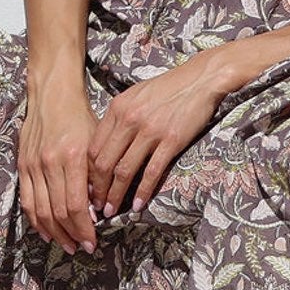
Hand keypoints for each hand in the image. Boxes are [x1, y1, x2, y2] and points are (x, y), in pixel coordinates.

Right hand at [17, 78, 99, 254]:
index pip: (75, 205)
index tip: (93, 242)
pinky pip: (28, 200)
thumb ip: (97, 174)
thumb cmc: (80, 116)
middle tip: (83, 248)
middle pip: (58, 212)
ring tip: (67, 245)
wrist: (52, 95)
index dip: (84, 228)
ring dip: (54, 233)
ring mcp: (33, 165)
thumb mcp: (96, 142)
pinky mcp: (23, 165)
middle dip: (71, 235)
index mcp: (71, 157)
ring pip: (40, 210)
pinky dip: (36, 220)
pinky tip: (46, 231)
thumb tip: (99, 207)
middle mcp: (49, 163)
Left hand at [88, 48, 231, 218]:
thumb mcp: (136, 95)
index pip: (93, 148)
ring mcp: (150, 131)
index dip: (88, 173)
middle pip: (103, 163)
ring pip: (124, 171)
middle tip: (96, 207)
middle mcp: (129, 120)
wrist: (201, 78)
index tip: (88, 188)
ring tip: (111, 212)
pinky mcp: (171, 140)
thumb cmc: (169, 87)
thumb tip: (106, 145)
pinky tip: (137, 205)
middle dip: (97, 190)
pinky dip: (142, 192)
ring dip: (115, 195)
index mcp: (117, 108)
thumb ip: (119, 117)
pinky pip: (152, 172)